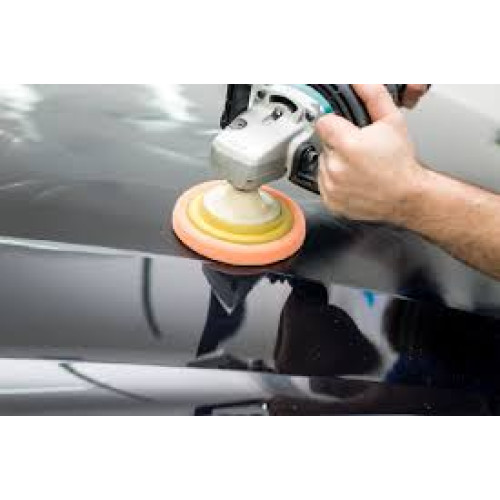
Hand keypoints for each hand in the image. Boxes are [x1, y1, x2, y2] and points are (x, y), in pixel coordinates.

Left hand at [316, 84, 425, 222]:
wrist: (407, 196)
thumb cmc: (401, 163)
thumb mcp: (392, 121)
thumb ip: (373, 96)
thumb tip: (360, 80)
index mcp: (347, 144)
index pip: (323, 122)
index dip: (336, 123)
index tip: (346, 129)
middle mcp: (335, 167)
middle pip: (323, 144)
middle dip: (338, 143)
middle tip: (359, 150)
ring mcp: (331, 187)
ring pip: (322, 164)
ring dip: (335, 163)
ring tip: (358, 167)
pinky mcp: (330, 201)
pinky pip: (324, 184)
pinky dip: (335, 182)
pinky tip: (354, 180)